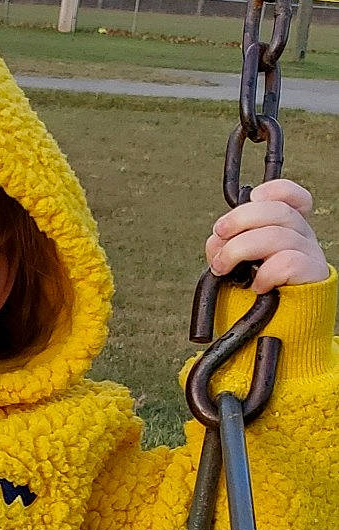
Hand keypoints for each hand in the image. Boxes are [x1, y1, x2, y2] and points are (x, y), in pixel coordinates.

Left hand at [206, 179, 329, 290]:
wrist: (274, 338)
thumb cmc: (254, 302)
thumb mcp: (235, 269)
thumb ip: (226, 247)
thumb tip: (217, 238)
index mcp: (286, 230)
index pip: (292, 198)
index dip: (275, 190)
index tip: (253, 197)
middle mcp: (302, 238)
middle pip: (278, 211)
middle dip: (240, 218)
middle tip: (219, 234)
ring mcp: (310, 256)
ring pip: (277, 235)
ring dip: (239, 249)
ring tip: (223, 269)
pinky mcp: (313, 277)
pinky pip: (287, 262)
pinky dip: (265, 273)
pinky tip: (257, 287)